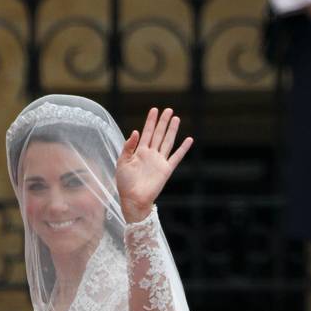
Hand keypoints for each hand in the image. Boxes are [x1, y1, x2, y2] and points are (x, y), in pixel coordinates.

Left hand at [116, 107, 192, 223]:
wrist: (133, 200)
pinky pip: (177, 157)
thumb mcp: (122, 162)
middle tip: (168, 110)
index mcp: (139, 152)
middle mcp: (151, 155)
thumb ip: (128, 147)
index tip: (154, 110)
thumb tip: (136, 131)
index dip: (150, 121)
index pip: (147, 132)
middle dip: (163, 122)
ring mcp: (159, 161)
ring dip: (172, 130)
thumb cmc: (125, 184)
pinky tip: (189, 140)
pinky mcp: (166, 170)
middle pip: (158, 134)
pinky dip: (183, 149)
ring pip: (167, 142)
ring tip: (176, 118)